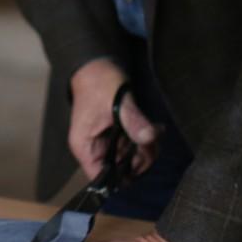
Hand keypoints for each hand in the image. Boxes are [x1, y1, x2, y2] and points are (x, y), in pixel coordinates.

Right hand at [69, 59, 157, 179]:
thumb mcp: (116, 102)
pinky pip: (134, 146)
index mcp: (85, 147)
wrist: (98, 64)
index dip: (120, 177)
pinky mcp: (118, 134)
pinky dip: (145, 140)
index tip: (140, 163)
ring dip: (146, 149)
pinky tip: (154, 129)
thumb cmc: (98, 82)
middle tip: (153, 141)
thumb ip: (133, 121)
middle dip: (140, 160)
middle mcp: (95, 149)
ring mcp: (107, 142)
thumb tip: (149, 138)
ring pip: (130, 160)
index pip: (100, 177)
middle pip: (120, 170)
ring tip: (155, 132)